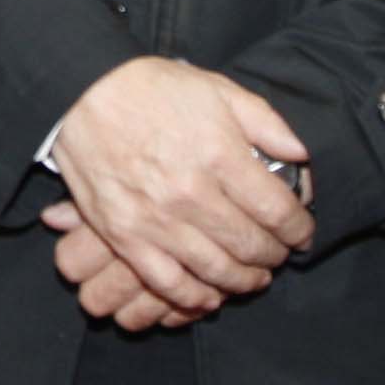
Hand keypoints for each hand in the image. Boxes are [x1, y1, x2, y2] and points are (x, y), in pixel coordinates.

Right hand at [44, 57, 312, 322]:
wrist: (82, 92)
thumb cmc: (152, 88)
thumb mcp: (218, 89)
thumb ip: (266, 123)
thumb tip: (303, 155)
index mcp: (220, 154)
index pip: (277, 210)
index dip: (299, 228)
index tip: (303, 232)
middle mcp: (192, 193)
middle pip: (251, 244)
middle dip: (275, 255)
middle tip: (281, 254)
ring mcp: (157, 220)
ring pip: (217, 270)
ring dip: (244, 280)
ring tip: (256, 277)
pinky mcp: (125, 237)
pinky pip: (169, 283)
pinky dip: (196, 297)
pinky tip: (211, 294)